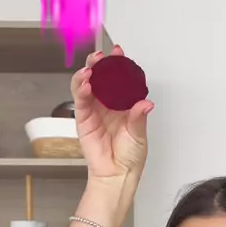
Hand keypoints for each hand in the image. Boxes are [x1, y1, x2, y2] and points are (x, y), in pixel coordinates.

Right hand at [71, 45, 153, 179]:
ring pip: (87, 84)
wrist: (117, 173)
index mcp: (124, 104)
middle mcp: (108, 104)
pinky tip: (85, 82)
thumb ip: (138, 118)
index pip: (119, 79)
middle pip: (100, 78)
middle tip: (102, 56)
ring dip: (87, 72)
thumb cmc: (130, 156)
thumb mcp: (139, 134)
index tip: (119, 53)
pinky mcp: (83, 118)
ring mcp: (95, 110)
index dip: (118, 65)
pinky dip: (80, 88)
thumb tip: (146, 104)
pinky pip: (80, 100)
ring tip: (91, 67)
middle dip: (99, 64)